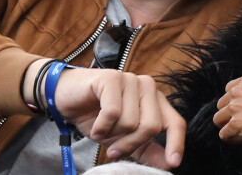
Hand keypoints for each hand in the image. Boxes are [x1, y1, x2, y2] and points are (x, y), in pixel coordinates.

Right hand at [25, 62, 184, 168]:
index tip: (173, 164)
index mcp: (154, 100)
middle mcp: (147, 86)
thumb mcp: (123, 138)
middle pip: (151, 126)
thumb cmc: (97, 116)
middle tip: (114, 148)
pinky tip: (95, 124)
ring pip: (131, 122)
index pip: (175, 122)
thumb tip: (168, 164)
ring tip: (102, 128)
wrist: (66, 98)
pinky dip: (101, 126)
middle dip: (130, 144)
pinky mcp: (112, 78)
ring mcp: (131, 79)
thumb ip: (145, 149)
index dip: (176, 143)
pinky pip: (113, 112)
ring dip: (111, 134)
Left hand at [213, 73, 241, 148]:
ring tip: (240, 132)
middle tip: (241, 122)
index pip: (229, 89)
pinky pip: (224, 134)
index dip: (234, 101)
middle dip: (229, 114)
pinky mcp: (235, 123)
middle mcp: (237, 91)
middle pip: (221, 104)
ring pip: (218, 119)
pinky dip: (232, 139)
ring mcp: (234, 106)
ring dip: (227, 126)